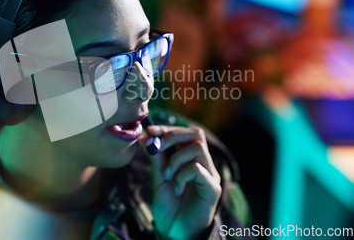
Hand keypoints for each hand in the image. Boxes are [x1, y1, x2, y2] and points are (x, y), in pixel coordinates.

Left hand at [140, 125, 221, 239]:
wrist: (175, 232)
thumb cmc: (169, 207)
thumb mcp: (159, 179)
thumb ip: (157, 159)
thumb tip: (146, 137)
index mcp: (191, 159)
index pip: (185, 133)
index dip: (168, 129)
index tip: (150, 130)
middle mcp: (204, 164)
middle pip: (196, 134)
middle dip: (172, 136)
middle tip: (157, 147)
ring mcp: (210, 175)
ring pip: (197, 148)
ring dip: (176, 158)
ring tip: (168, 176)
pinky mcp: (212, 188)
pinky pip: (197, 169)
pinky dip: (182, 175)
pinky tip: (177, 189)